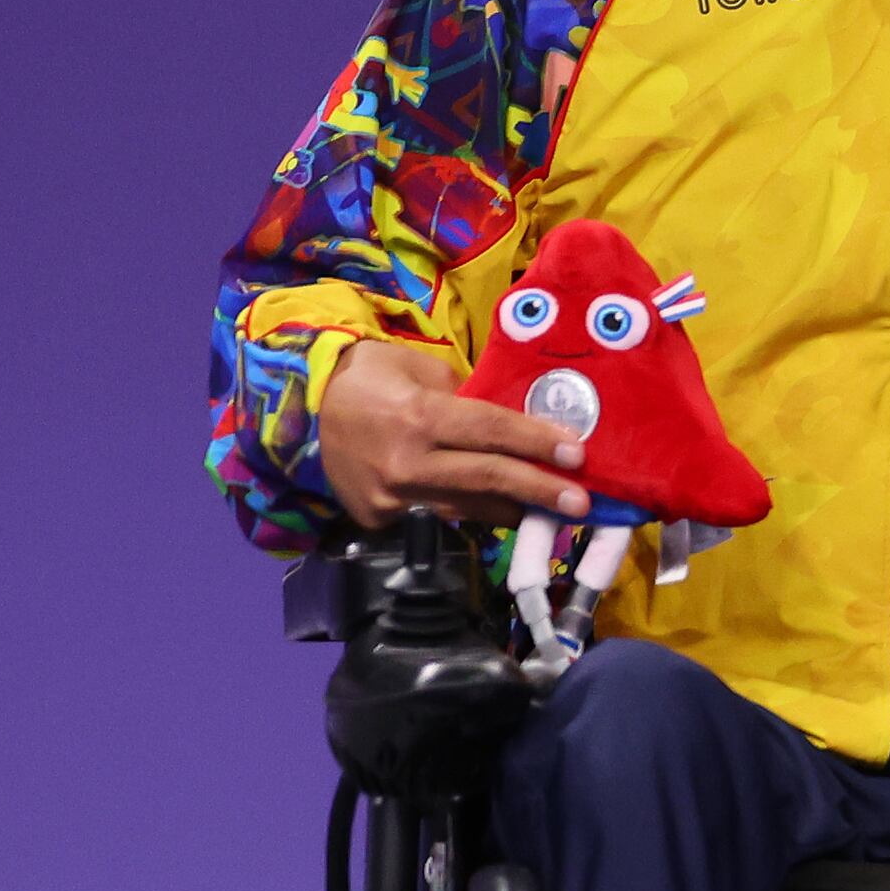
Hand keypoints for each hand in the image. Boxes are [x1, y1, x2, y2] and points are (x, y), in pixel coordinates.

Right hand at [315, 336, 584, 527]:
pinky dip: (474, 515)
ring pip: (468, 509)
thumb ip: (470, 400)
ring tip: (554, 514)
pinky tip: (504, 513)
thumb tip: (521, 426)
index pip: (490, 431)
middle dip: (539, 491)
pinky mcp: (379, 519)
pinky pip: (440, 518)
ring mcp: (390, 497)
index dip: (536, 442)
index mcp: (418, 416)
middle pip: (486, 478)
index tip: (578, 453)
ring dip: (514, 511)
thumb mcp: (424, 371)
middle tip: (582, 503)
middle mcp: (405, 462)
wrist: (308, 408)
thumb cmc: (375, 380)